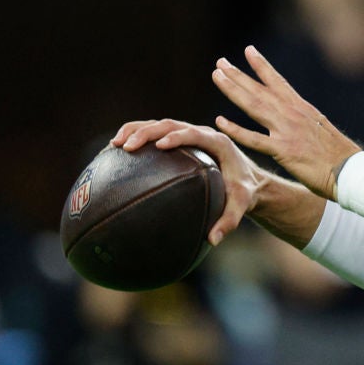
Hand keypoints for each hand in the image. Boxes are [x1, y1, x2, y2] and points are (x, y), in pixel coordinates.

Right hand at [110, 119, 265, 245]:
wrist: (248, 179)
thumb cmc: (244, 191)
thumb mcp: (241, 205)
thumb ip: (229, 221)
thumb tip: (212, 240)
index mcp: (218, 143)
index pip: (195, 134)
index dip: (178, 136)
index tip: (160, 145)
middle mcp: (203, 133)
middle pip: (171, 124)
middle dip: (147, 132)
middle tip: (127, 146)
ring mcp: (190, 134)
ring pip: (160, 124)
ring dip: (136, 130)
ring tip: (115, 145)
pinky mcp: (181, 139)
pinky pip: (157, 133)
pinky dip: (137, 136)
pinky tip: (116, 151)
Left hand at [211, 45, 361, 199]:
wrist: (350, 170)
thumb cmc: (339, 155)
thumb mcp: (322, 130)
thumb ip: (307, 122)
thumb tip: (301, 119)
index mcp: (302, 108)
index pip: (278, 81)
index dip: (262, 65)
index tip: (248, 50)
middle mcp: (292, 114)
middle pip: (260, 90)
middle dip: (238, 75)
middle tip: (220, 62)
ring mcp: (287, 130)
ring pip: (254, 105)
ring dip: (233, 90)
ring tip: (217, 76)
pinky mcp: (283, 150)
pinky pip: (254, 139)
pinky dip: (236, 130)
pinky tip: (219, 121)